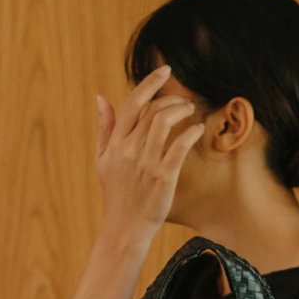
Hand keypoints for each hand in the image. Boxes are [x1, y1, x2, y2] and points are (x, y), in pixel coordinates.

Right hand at [95, 66, 205, 239]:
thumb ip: (104, 128)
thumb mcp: (103, 160)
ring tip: (191, 111)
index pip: (132, 103)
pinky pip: (179, 146)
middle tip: (184, 102)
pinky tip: (198, 129)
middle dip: (172, 99)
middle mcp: (129, 150)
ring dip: (181, 111)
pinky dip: (191, 133)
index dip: (149, 83)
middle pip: (151, 110)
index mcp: (115, 144)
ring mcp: (146, 163)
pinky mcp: (163, 177)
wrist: (125, 227)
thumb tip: (100, 98)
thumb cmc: (117, 194)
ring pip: (164, 122)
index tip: (165, 70)